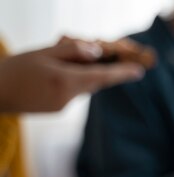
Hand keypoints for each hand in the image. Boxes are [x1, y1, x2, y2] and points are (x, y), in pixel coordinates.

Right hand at [0, 37, 145, 112]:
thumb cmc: (15, 69)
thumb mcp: (42, 52)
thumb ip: (71, 51)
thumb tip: (97, 53)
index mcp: (64, 80)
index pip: (101, 76)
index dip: (122, 74)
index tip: (139, 72)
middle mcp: (67, 96)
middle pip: (95, 81)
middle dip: (105, 70)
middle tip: (113, 60)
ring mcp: (63, 106)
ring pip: (84, 86)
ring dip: (84, 74)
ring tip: (64, 62)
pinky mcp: (57, 109)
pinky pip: (73, 92)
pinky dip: (72, 81)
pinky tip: (54, 75)